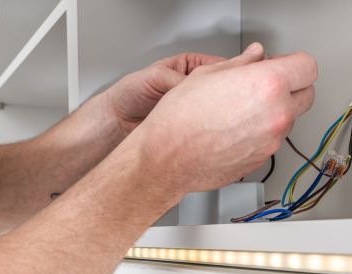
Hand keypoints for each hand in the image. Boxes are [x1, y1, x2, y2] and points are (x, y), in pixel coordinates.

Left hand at [105, 53, 226, 135]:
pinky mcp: (189, 127)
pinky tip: (206, 130)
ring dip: (214, 115)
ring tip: (214, 117)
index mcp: (188, 66)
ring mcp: (192, 107)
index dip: (228, 74)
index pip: (217, 66)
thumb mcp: (156, 76)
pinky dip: (206, 129)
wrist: (116, 121)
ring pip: (212, 110)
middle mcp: (192, 86)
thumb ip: (181, 80)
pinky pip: (203, 126)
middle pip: (219, 89)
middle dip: (224, 96)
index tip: (235, 82)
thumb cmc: (129, 93)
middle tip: (227, 102)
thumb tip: (203, 86)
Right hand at [134, 43, 316, 195]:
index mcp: (268, 84)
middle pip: (307, 94)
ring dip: (276, 112)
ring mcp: (271, 140)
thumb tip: (254, 57)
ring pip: (289, 120)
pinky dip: (262, 133)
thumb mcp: (208, 74)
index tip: (282, 65)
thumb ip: (241, 63)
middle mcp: (276, 113)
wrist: (167, 157)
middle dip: (292, 87)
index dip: (293, 64)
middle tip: (267, 85)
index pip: (307, 66)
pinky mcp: (261, 159)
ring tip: (242, 110)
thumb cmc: (180, 118)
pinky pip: (272, 140)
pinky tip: (235, 129)